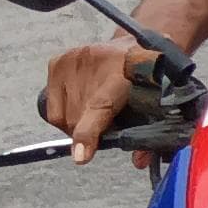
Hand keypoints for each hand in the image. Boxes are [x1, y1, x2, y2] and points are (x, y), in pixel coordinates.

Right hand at [42, 40, 145, 163]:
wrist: (136, 45)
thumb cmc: (147, 78)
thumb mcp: (156, 100)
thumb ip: (149, 133)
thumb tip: (139, 162)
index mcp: (124, 71)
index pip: (100, 107)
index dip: (89, 134)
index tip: (81, 156)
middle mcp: (94, 62)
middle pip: (78, 119)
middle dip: (90, 132)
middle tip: (106, 126)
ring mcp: (72, 60)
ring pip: (62, 117)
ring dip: (77, 124)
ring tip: (95, 114)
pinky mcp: (57, 62)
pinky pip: (52, 106)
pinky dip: (65, 114)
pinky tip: (82, 105)